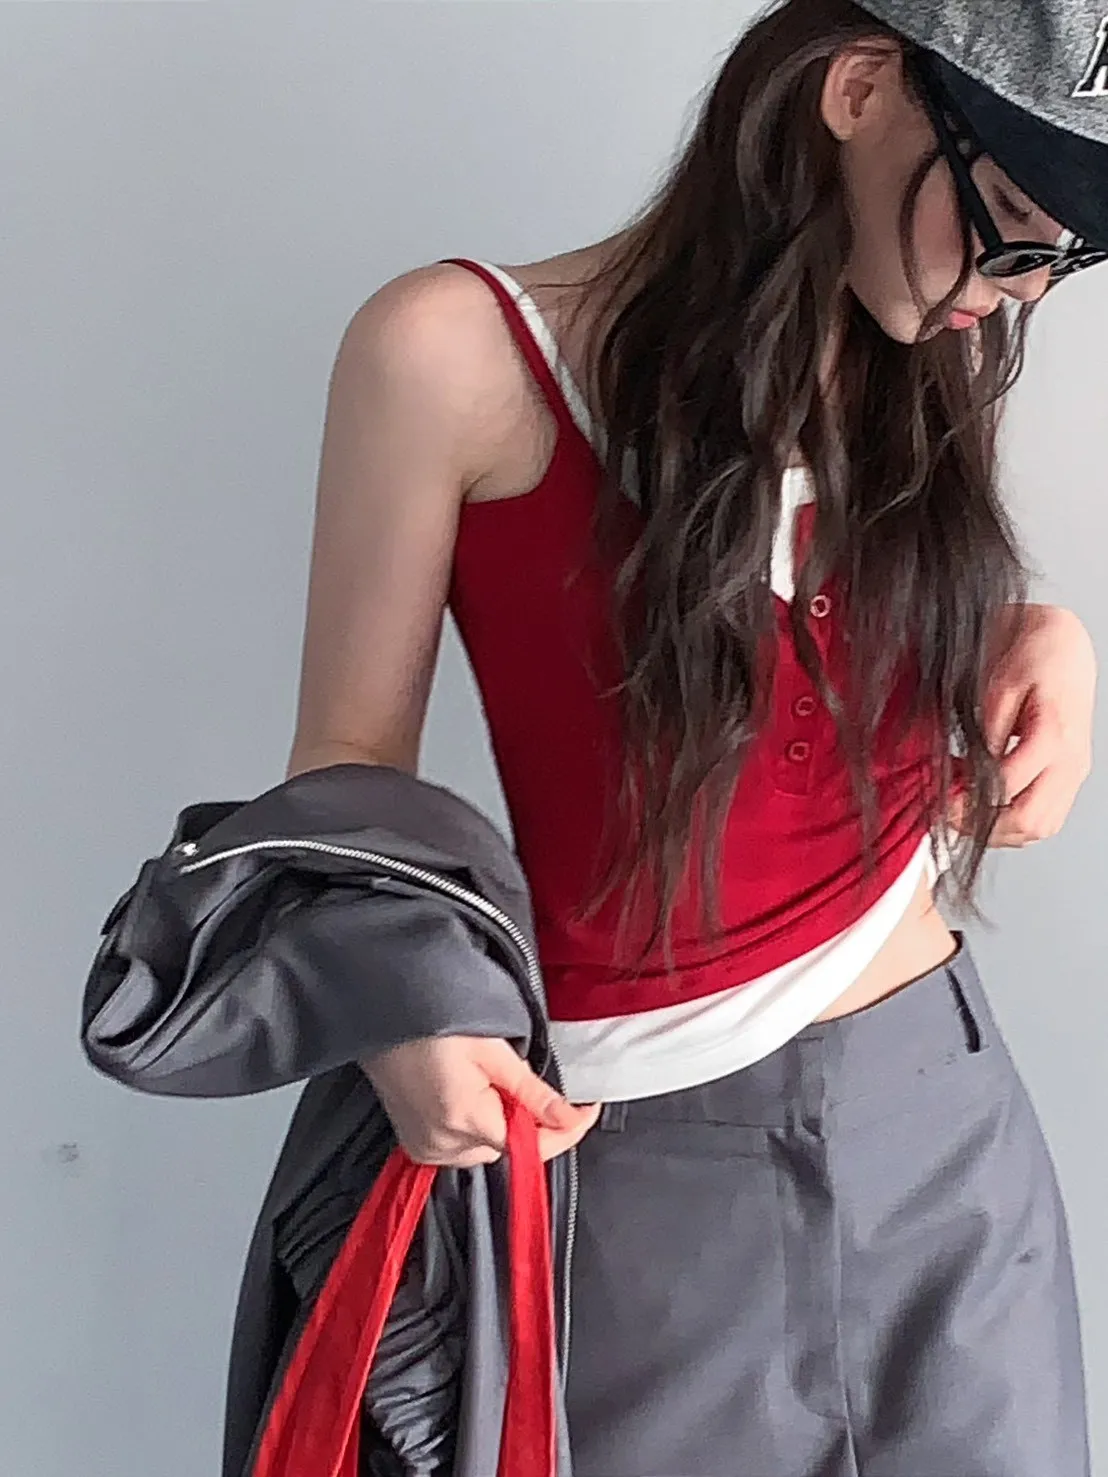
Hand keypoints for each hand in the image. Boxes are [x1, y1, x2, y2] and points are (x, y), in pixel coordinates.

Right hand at [360, 1035, 601, 1167]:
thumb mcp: (491, 1049)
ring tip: (489, 1080)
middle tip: (524, 1077)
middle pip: (509, 1147)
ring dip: (501, 1123)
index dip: (565, 1131)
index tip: (586, 1112)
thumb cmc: (430, 1023)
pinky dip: (477, 1128)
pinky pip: (462, 1148)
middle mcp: (443, 1144)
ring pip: (488, 1149)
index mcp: (464, 1119)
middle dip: (528, 1119)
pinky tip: (470, 1095)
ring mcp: (427, 1149)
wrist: (379, 1018)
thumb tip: (569, 1117)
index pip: (530, 1146)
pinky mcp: (417, 1146)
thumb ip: (531, 1091)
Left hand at [951, 604, 1095, 847]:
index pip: (1008, 787)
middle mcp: (1070, 761)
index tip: (940, 798)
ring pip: (1039, 829)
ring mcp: (1073, 773)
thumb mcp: (999, 686)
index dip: (968, 799)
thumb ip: (986, 732)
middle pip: (1029, 821)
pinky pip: (1045, 818)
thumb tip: (967, 773)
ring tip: (963, 807)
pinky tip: (985, 805)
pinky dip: (1013, 823)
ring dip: (997, 830)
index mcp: (1053, 734)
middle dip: (981, 825)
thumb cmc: (1033, 656)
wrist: (1064, 646)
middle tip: (946, 811)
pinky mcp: (1069, 778)